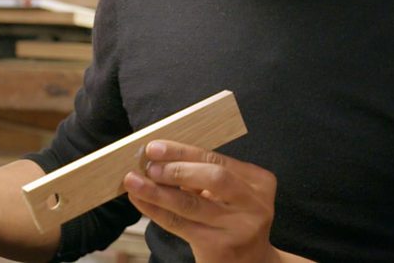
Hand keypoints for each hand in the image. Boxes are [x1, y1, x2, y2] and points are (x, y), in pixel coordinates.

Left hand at [123, 140, 280, 262]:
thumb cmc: (233, 222)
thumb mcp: (230, 195)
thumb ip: (204, 176)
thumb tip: (159, 158)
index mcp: (259, 181)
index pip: (217, 159)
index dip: (183, 151)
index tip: (155, 147)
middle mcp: (254, 203)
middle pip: (213, 177)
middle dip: (177, 168)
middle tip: (148, 165)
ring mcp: (240, 227)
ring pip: (191, 204)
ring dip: (158, 191)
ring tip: (134, 182)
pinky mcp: (221, 248)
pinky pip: (180, 225)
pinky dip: (156, 211)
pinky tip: (140, 201)